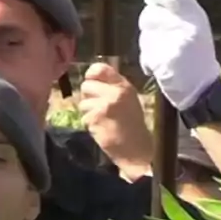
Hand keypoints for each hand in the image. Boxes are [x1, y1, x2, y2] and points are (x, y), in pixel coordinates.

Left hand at [77, 63, 153, 179]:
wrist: (137, 151)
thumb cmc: (133, 126)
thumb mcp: (129, 101)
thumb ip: (113, 88)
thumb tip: (92, 79)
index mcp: (124, 87)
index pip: (100, 68)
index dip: (91, 75)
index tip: (92, 82)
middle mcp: (115, 93)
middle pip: (86, 85)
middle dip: (89, 97)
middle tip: (99, 108)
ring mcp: (104, 106)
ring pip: (83, 103)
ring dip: (89, 113)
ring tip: (103, 121)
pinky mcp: (95, 119)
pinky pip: (83, 117)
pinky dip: (90, 125)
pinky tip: (102, 129)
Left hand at [139, 0, 220, 109]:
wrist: (204, 90)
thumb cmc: (197, 57)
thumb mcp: (195, 27)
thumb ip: (177, 10)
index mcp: (196, 15)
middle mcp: (187, 26)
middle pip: (150, 15)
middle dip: (150, 27)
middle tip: (164, 41)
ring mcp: (176, 43)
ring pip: (145, 35)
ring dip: (149, 45)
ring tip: (166, 55)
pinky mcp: (165, 60)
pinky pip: (145, 55)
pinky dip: (149, 62)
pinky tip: (162, 67)